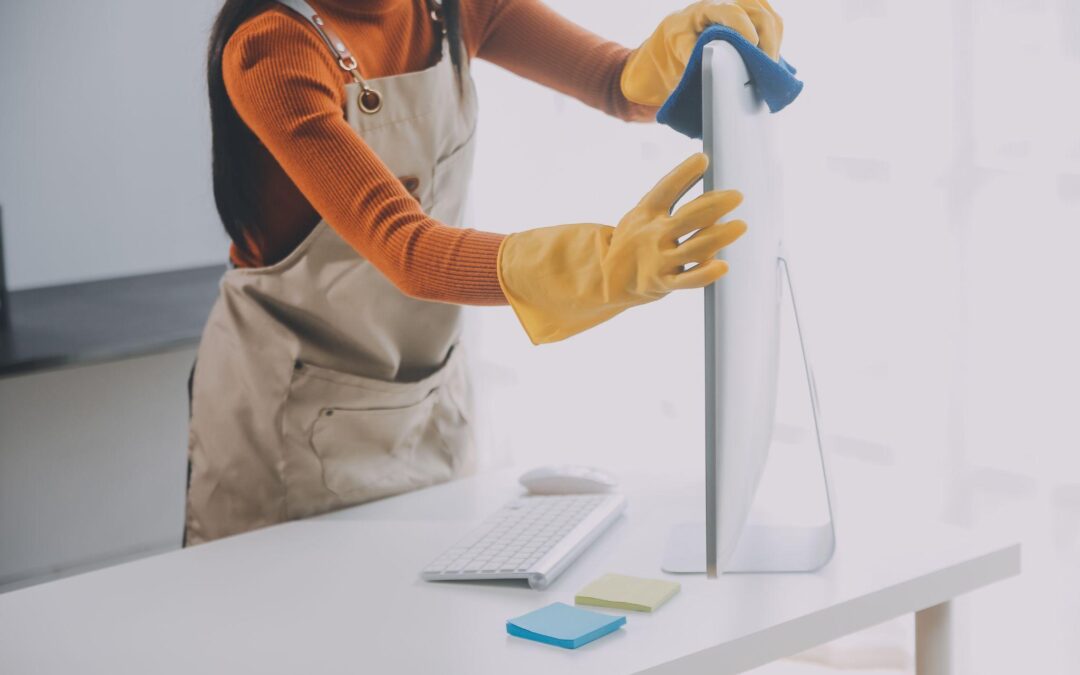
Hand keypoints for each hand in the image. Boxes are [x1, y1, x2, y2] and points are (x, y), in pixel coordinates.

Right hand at [498, 154, 746, 343]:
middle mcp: (653, 235)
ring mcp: (659, 260)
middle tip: (737, 196)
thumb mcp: (644, 210)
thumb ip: (673, 188)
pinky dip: (704, 274)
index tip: (703, 159)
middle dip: (714, 206)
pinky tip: (722, 265)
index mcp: (647, 212)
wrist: (606, 276)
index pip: (666, 189)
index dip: (683, 173)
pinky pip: (687, 280)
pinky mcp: (664, 283)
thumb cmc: (636, 237)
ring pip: (694, 248)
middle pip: (688, 218)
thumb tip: (703, 159)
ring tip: (740, 226)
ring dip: (718, 236)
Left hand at [621, 0, 784, 106]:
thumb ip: (692, 51)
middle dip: (767, 39)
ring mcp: (743, 6)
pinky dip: (775, 38)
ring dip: (774, 40)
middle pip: (758, 12)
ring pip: (769, 16)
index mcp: (707, 7)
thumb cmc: (678, 39)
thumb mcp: (678, 46)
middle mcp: (728, 1)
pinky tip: (770, 57)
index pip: (731, 11)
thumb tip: (711, 60)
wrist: (679, 32)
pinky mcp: (753, 14)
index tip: (753, 47)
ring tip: (770, 65)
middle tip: (767, 65)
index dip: (744, 28)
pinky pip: (772, 21)